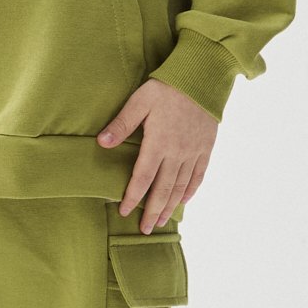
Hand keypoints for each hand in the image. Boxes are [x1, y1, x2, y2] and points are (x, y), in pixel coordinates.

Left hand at [97, 79, 217, 230]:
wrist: (201, 77)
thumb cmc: (166, 88)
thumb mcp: (139, 101)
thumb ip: (121, 124)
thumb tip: (101, 143)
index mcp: (158, 143)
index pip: (143, 178)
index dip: (133, 197)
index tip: (124, 212)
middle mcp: (177, 153)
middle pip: (163, 189)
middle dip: (152, 211)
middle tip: (144, 229)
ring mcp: (193, 152)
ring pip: (181, 187)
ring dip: (170, 206)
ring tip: (161, 222)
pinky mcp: (206, 148)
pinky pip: (198, 175)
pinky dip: (190, 191)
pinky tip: (183, 201)